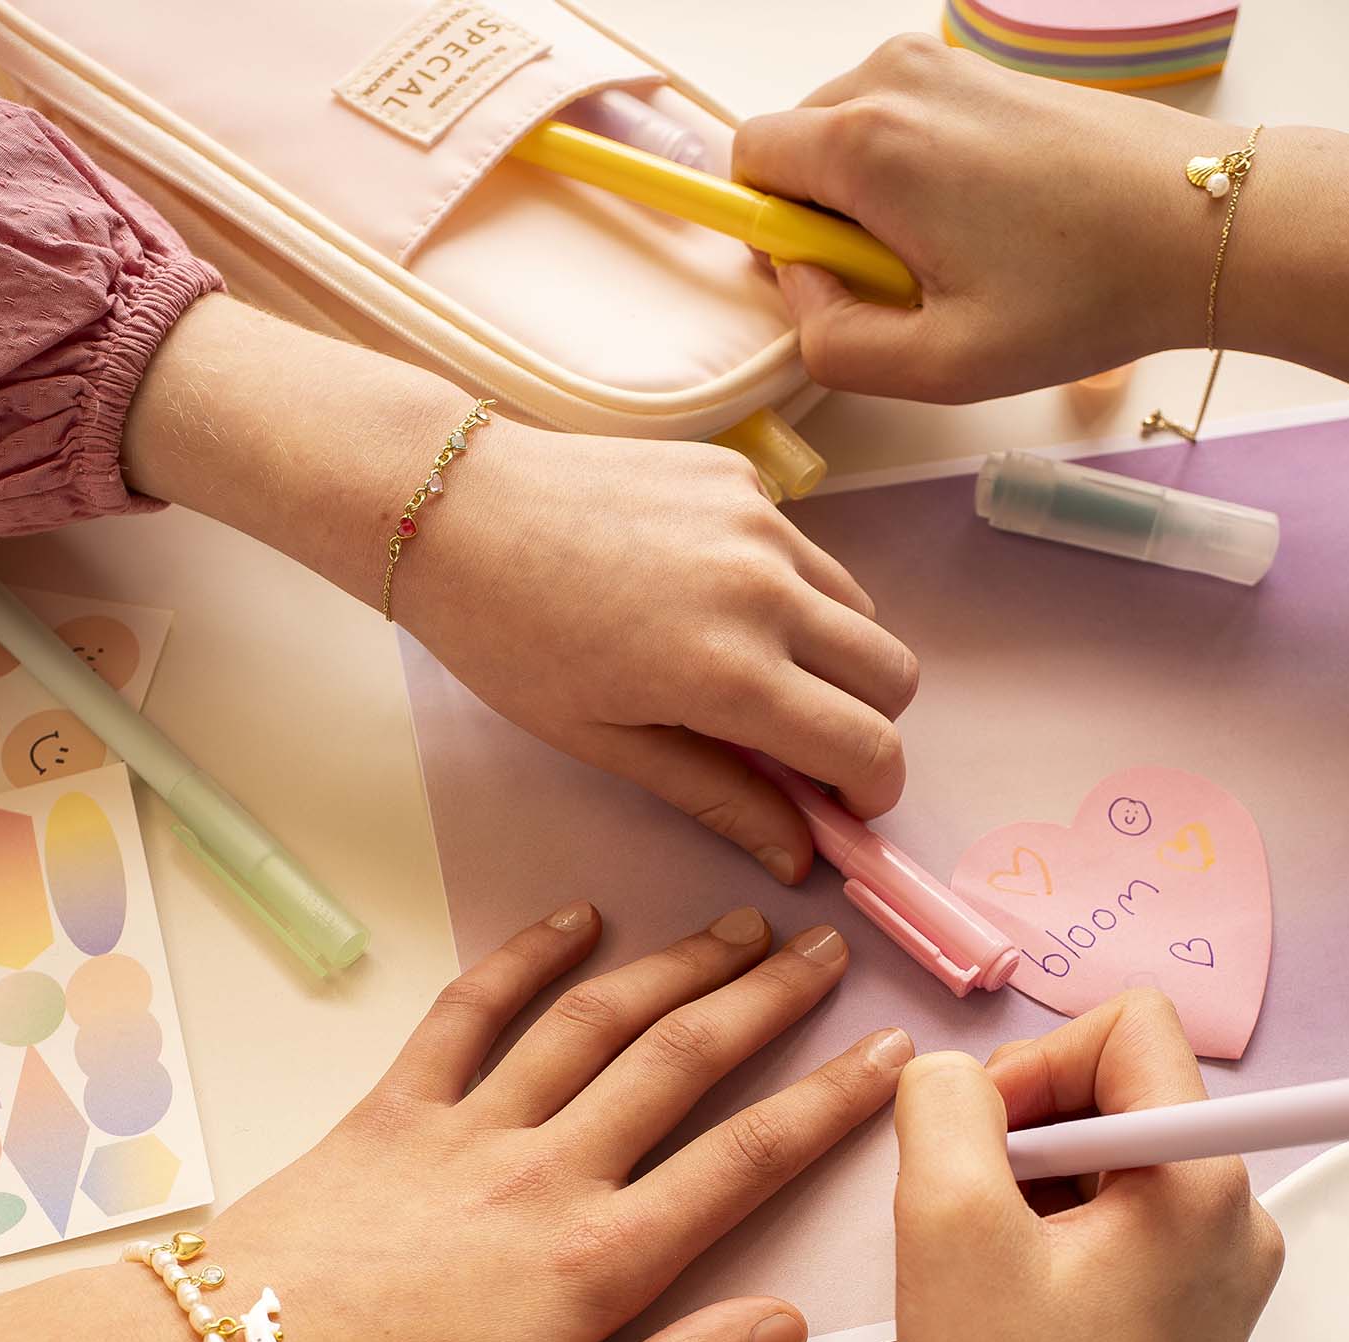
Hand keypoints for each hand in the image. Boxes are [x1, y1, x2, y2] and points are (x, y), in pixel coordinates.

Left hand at [0, 903, 912, 1341]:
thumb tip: (785, 1322)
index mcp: (597, 1259)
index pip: (746, 1160)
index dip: (831, 1101)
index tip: (891, 1054)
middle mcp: (548, 1170)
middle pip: (681, 1061)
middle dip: (766, 1000)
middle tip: (828, 951)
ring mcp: (467, 1126)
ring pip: (594, 1021)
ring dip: (674, 965)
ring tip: (738, 928)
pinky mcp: (393, 1108)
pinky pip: (471, 1012)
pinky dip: (526, 957)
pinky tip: (575, 920)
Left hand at [405, 421, 917, 880]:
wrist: (454, 509)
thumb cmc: (509, 641)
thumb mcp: (608, 743)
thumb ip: (719, 797)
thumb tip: (798, 856)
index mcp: (731, 673)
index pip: (869, 745)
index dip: (870, 790)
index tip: (840, 804)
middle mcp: (767, 591)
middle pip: (894, 674)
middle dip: (866, 723)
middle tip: (800, 745)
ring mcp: (762, 523)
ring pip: (860, 608)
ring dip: (831, 655)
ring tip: (747, 669)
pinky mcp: (745, 479)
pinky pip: (807, 551)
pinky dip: (787, 590)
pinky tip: (704, 597)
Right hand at [733, 34, 1235, 400]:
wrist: (1205, 224)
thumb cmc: (1081, 296)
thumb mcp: (939, 365)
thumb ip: (833, 344)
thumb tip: (802, 291)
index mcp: (865, 142)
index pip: (748, 162)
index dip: (768, 233)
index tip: (832, 282)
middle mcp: (894, 79)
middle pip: (796, 144)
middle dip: (822, 217)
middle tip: (905, 283)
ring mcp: (944, 63)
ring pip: (850, 133)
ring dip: (872, 199)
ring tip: (953, 256)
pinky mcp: (985, 70)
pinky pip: (906, 122)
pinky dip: (918, 174)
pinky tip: (986, 224)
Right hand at [888, 990, 1282, 1341]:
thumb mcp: (945, 1221)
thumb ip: (941, 1102)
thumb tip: (951, 1076)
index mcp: (1204, 1182)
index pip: (1129, 1028)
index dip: (1034, 1061)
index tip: (979, 1141)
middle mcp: (1236, 1222)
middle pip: (1120, 1094)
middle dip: (1025, 1133)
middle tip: (965, 1214)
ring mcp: (1219, 1280)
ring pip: (1110, 1164)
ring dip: (1030, 1190)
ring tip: (982, 1273)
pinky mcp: (1189, 1326)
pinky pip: (1117, 1229)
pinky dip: (1051, 1240)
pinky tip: (1006, 1307)